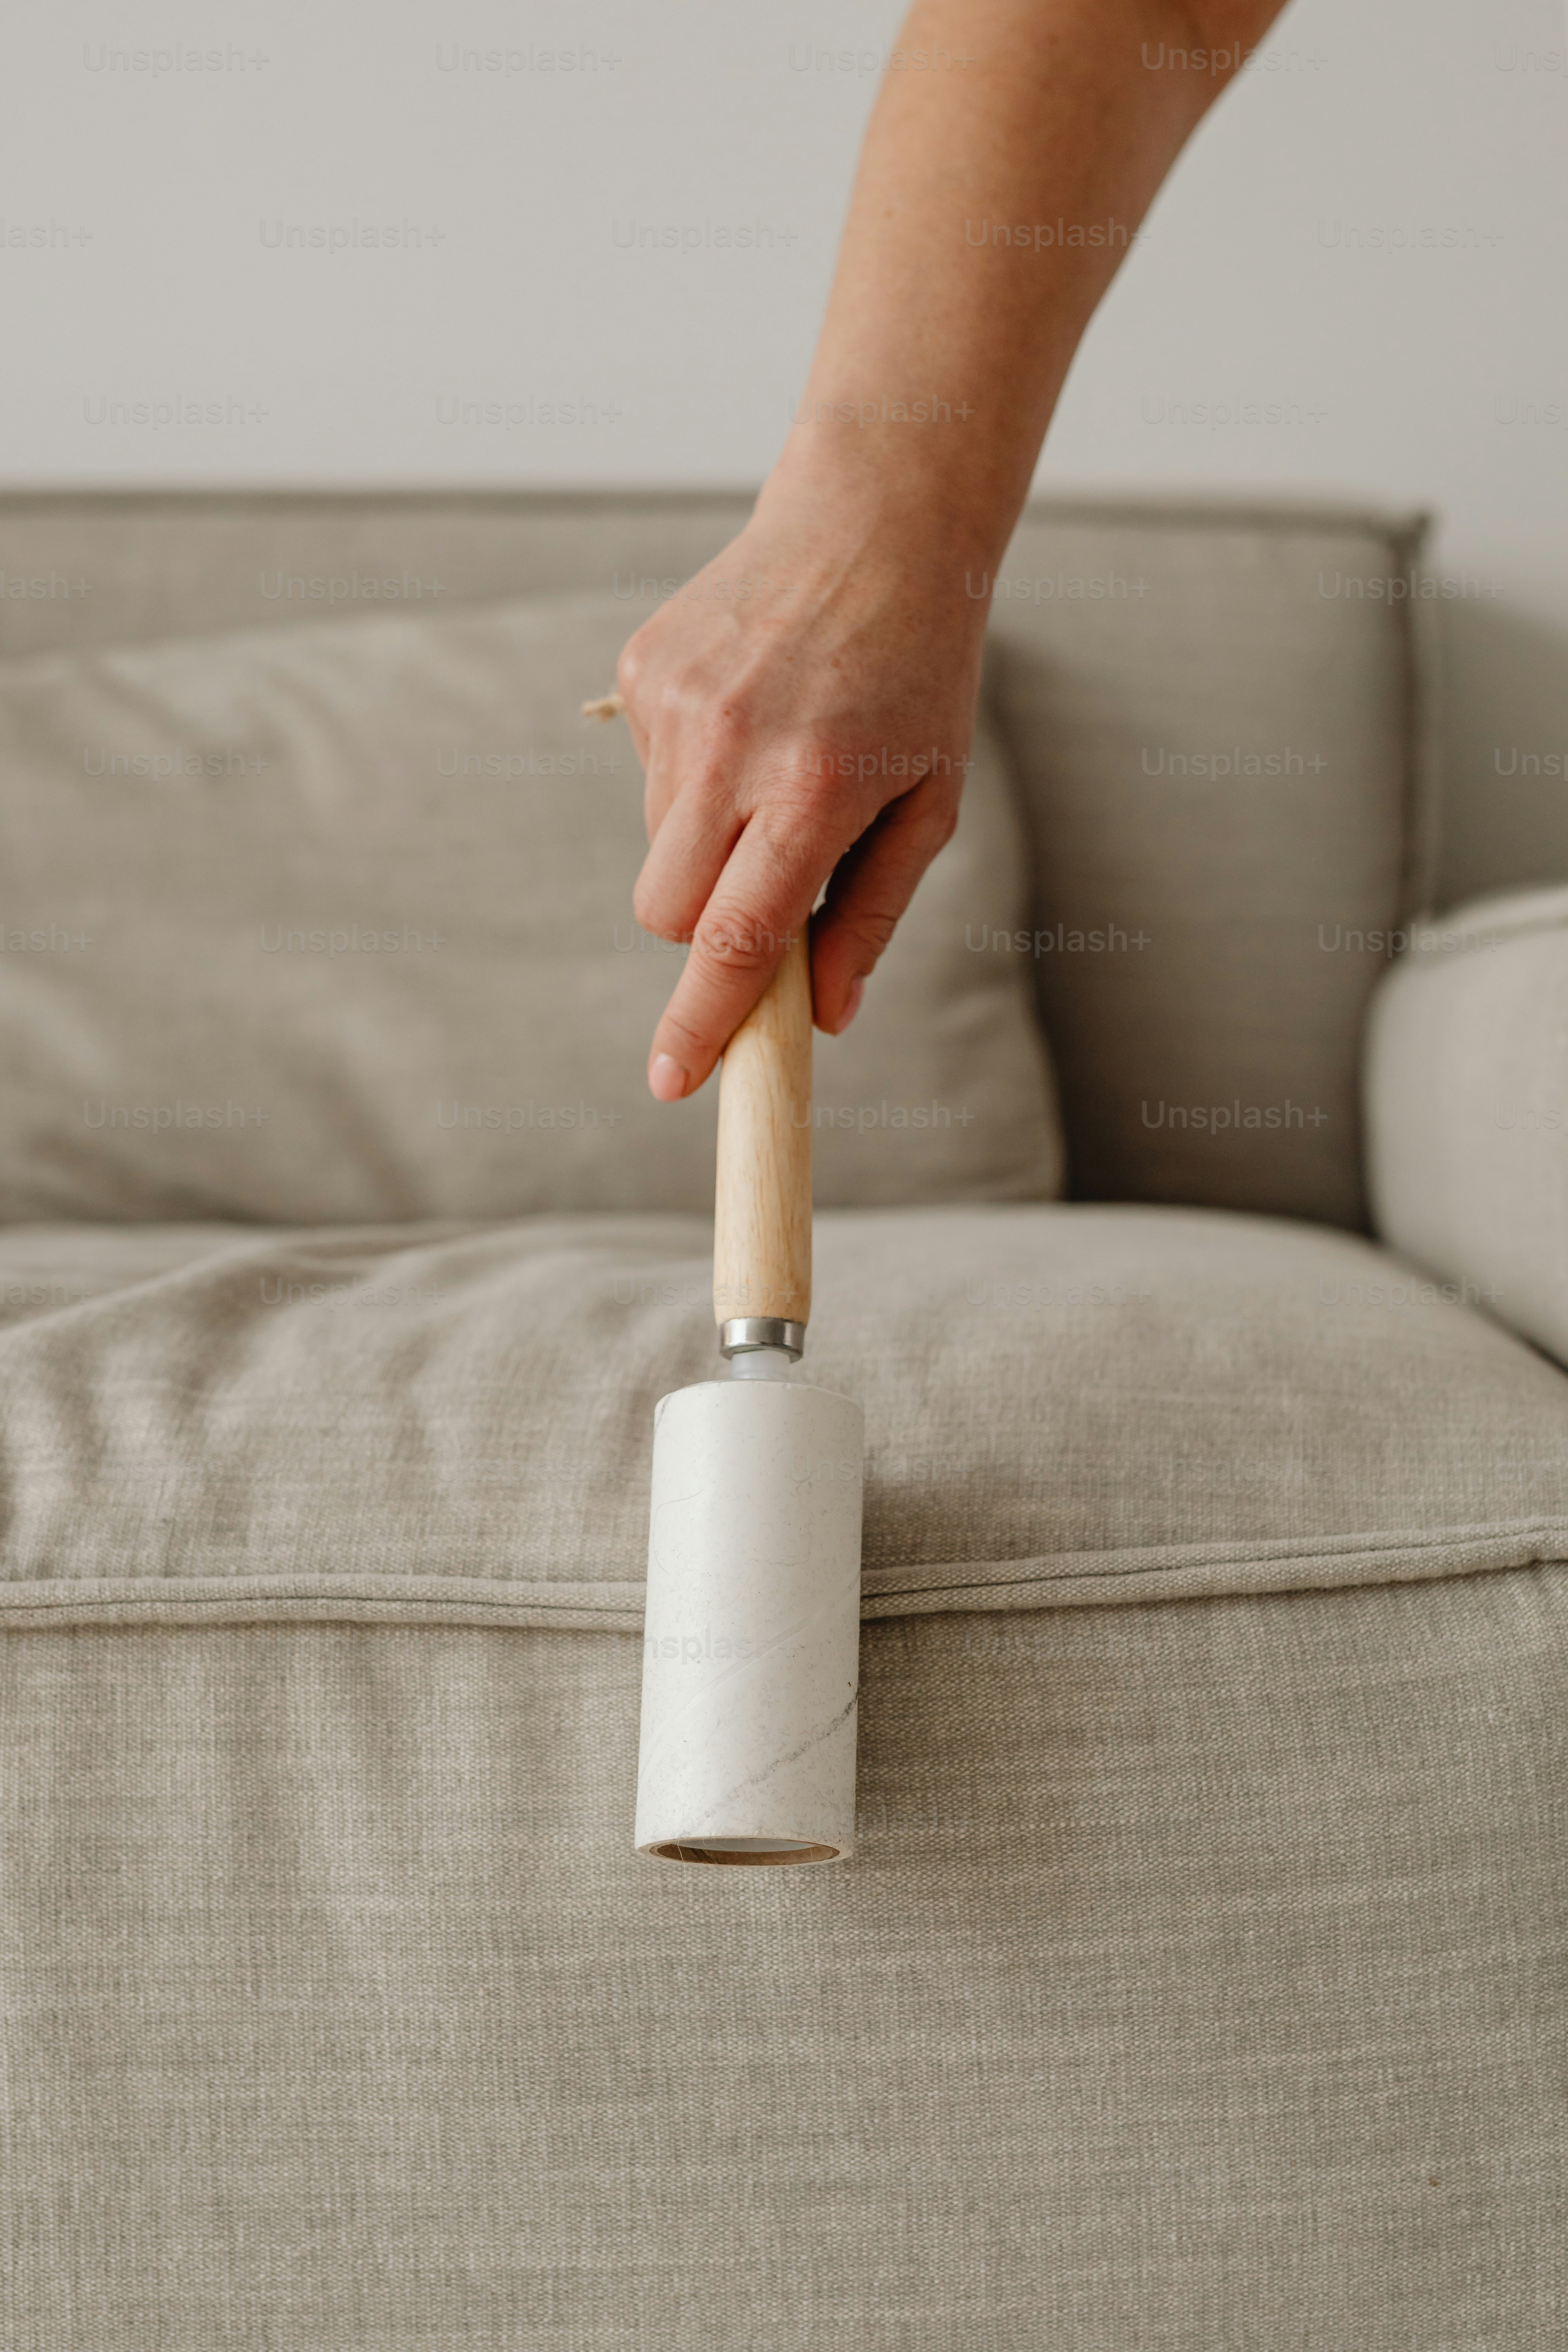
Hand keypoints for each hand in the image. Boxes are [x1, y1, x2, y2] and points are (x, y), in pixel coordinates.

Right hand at [617, 468, 988, 1100]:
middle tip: (767, 874)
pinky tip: (748, 715)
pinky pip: (648, 775)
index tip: (672, 1082)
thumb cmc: (917, 677)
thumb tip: (829, 1019)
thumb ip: (872, 914)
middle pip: (667, 913)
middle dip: (703, 927)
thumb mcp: (930, 802)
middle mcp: (733, 750)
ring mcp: (677, 707)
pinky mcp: (642, 671)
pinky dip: (693, 772)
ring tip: (774, 760)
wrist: (873, 525)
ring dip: (708, 837)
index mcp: (812, 790)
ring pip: (659, 845)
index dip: (701, 1021)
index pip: (734, 938)